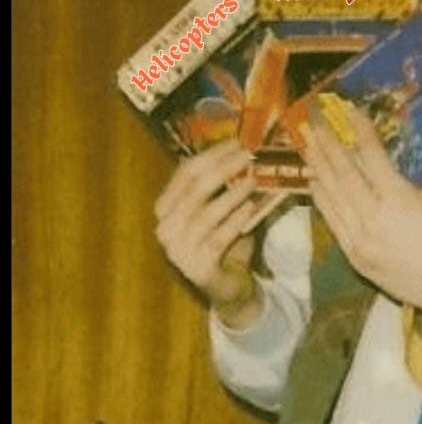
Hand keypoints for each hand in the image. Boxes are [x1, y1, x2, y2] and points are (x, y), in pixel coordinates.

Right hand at [154, 139, 263, 328]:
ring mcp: (177, 250)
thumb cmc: (224, 236)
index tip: (239, 140)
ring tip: (254, 180)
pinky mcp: (195, 268)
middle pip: (195, 189)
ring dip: (232, 194)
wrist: (227, 283)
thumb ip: (226, 181)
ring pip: (206, 214)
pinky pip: (217, 239)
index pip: (186, 171)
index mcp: (167, 206)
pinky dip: (235, 221)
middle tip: (250, 155)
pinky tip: (250, 208)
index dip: (214, 153)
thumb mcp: (222, 205)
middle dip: (225, 168)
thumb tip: (247, 145)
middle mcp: (166, 227)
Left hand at [301, 105, 421, 338]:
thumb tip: (391, 158)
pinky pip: (333, 224)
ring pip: (332, 199)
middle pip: (343, 176)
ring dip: (318, 170)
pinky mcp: (357, 260)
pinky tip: (315, 185)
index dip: (359, 132)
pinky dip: (322, 201)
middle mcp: (372, 220)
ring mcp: (360, 243)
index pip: (370, 157)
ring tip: (309, 147)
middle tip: (314, 124)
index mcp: (397, 201)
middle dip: (327, 147)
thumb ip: (411, 178)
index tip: (349, 110)